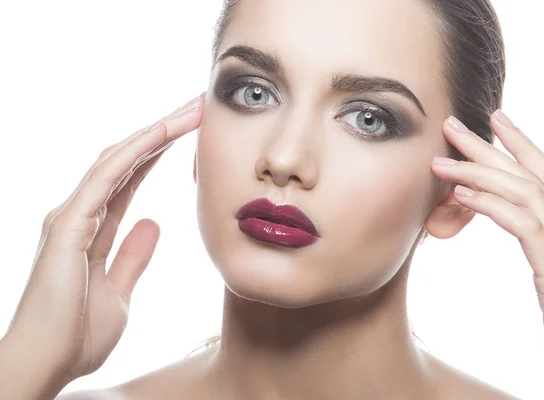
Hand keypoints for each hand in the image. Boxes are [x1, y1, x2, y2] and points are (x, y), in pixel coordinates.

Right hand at [3, 94, 204, 382]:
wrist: (46, 366)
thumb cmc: (75, 336)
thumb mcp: (120, 292)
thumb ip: (132, 256)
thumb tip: (152, 223)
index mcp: (95, 228)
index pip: (132, 177)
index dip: (161, 151)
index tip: (193, 131)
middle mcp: (81, 213)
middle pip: (128, 160)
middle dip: (163, 131)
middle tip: (197, 107)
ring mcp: (72, 216)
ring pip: (118, 160)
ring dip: (156, 132)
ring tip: (190, 110)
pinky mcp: (67, 225)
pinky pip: (105, 179)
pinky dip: (133, 153)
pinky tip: (160, 134)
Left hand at [430, 111, 543, 399]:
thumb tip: (527, 236)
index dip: (523, 147)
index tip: (494, 122)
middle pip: (536, 179)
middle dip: (493, 147)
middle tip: (454, 125)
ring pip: (528, 196)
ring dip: (480, 171)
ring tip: (441, 159)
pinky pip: (526, 229)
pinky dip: (492, 205)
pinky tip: (461, 194)